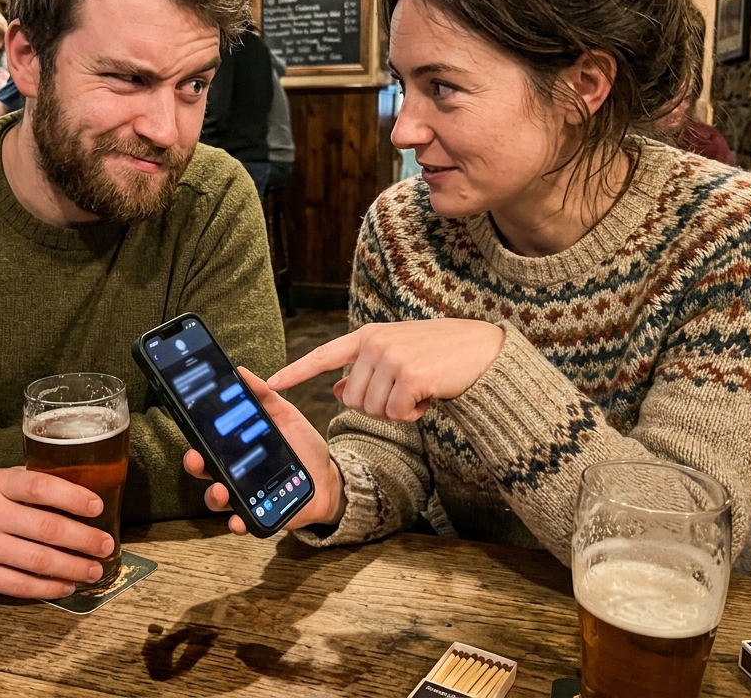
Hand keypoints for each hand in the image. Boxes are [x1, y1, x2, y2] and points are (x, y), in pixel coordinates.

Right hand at [0, 467, 112, 598]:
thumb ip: (26, 486)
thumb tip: (76, 494)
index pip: (40, 486)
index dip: (73, 496)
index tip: (98, 507)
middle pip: (46, 527)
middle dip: (84, 539)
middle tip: (106, 546)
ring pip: (38, 560)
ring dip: (73, 567)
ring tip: (94, 570)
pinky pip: (19, 585)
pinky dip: (48, 587)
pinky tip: (66, 585)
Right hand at [182, 367, 344, 534]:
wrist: (327, 478)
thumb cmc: (302, 446)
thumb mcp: (285, 416)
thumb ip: (265, 396)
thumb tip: (241, 372)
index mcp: (237, 446)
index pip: (208, 439)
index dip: (195, 433)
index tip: (188, 422)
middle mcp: (234, 470)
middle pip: (204, 468)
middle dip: (195, 464)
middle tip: (196, 458)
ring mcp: (243, 494)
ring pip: (216, 497)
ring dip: (213, 495)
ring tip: (221, 490)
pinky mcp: (257, 515)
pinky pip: (240, 521)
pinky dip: (236, 523)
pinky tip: (238, 520)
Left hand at [268, 320, 505, 422]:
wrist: (482, 350)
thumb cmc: (439, 355)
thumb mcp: (396, 356)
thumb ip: (364, 370)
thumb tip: (335, 389)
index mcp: (367, 336)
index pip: (322, 355)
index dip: (294, 371)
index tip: (268, 382)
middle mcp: (374, 343)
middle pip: (352, 400)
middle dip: (378, 405)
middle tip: (405, 389)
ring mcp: (391, 357)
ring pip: (373, 410)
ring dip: (397, 410)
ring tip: (419, 388)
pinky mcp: (410, 374)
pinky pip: (396, 414)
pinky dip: (413, 413)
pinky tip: (429, 395)